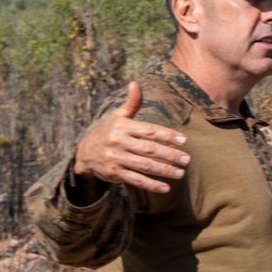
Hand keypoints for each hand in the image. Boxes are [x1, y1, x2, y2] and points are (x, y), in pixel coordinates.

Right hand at [72, 82, 189, 197]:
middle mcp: (118, 141)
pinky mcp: (113, 173)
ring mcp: (116, 158)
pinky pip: (135, 180)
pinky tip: (165, 188)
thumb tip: (135, 83)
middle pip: (149, 149)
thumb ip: (131, 103)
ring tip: (181, 173)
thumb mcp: (117, 116)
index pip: (149, 130)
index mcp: (122, 126)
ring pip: (144, 166)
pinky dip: (151, 185)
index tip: (185, 140)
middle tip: (187, 160)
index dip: (168, 135)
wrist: (84, 153)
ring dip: (164, 171)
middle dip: (170, 155)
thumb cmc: (107, 131)